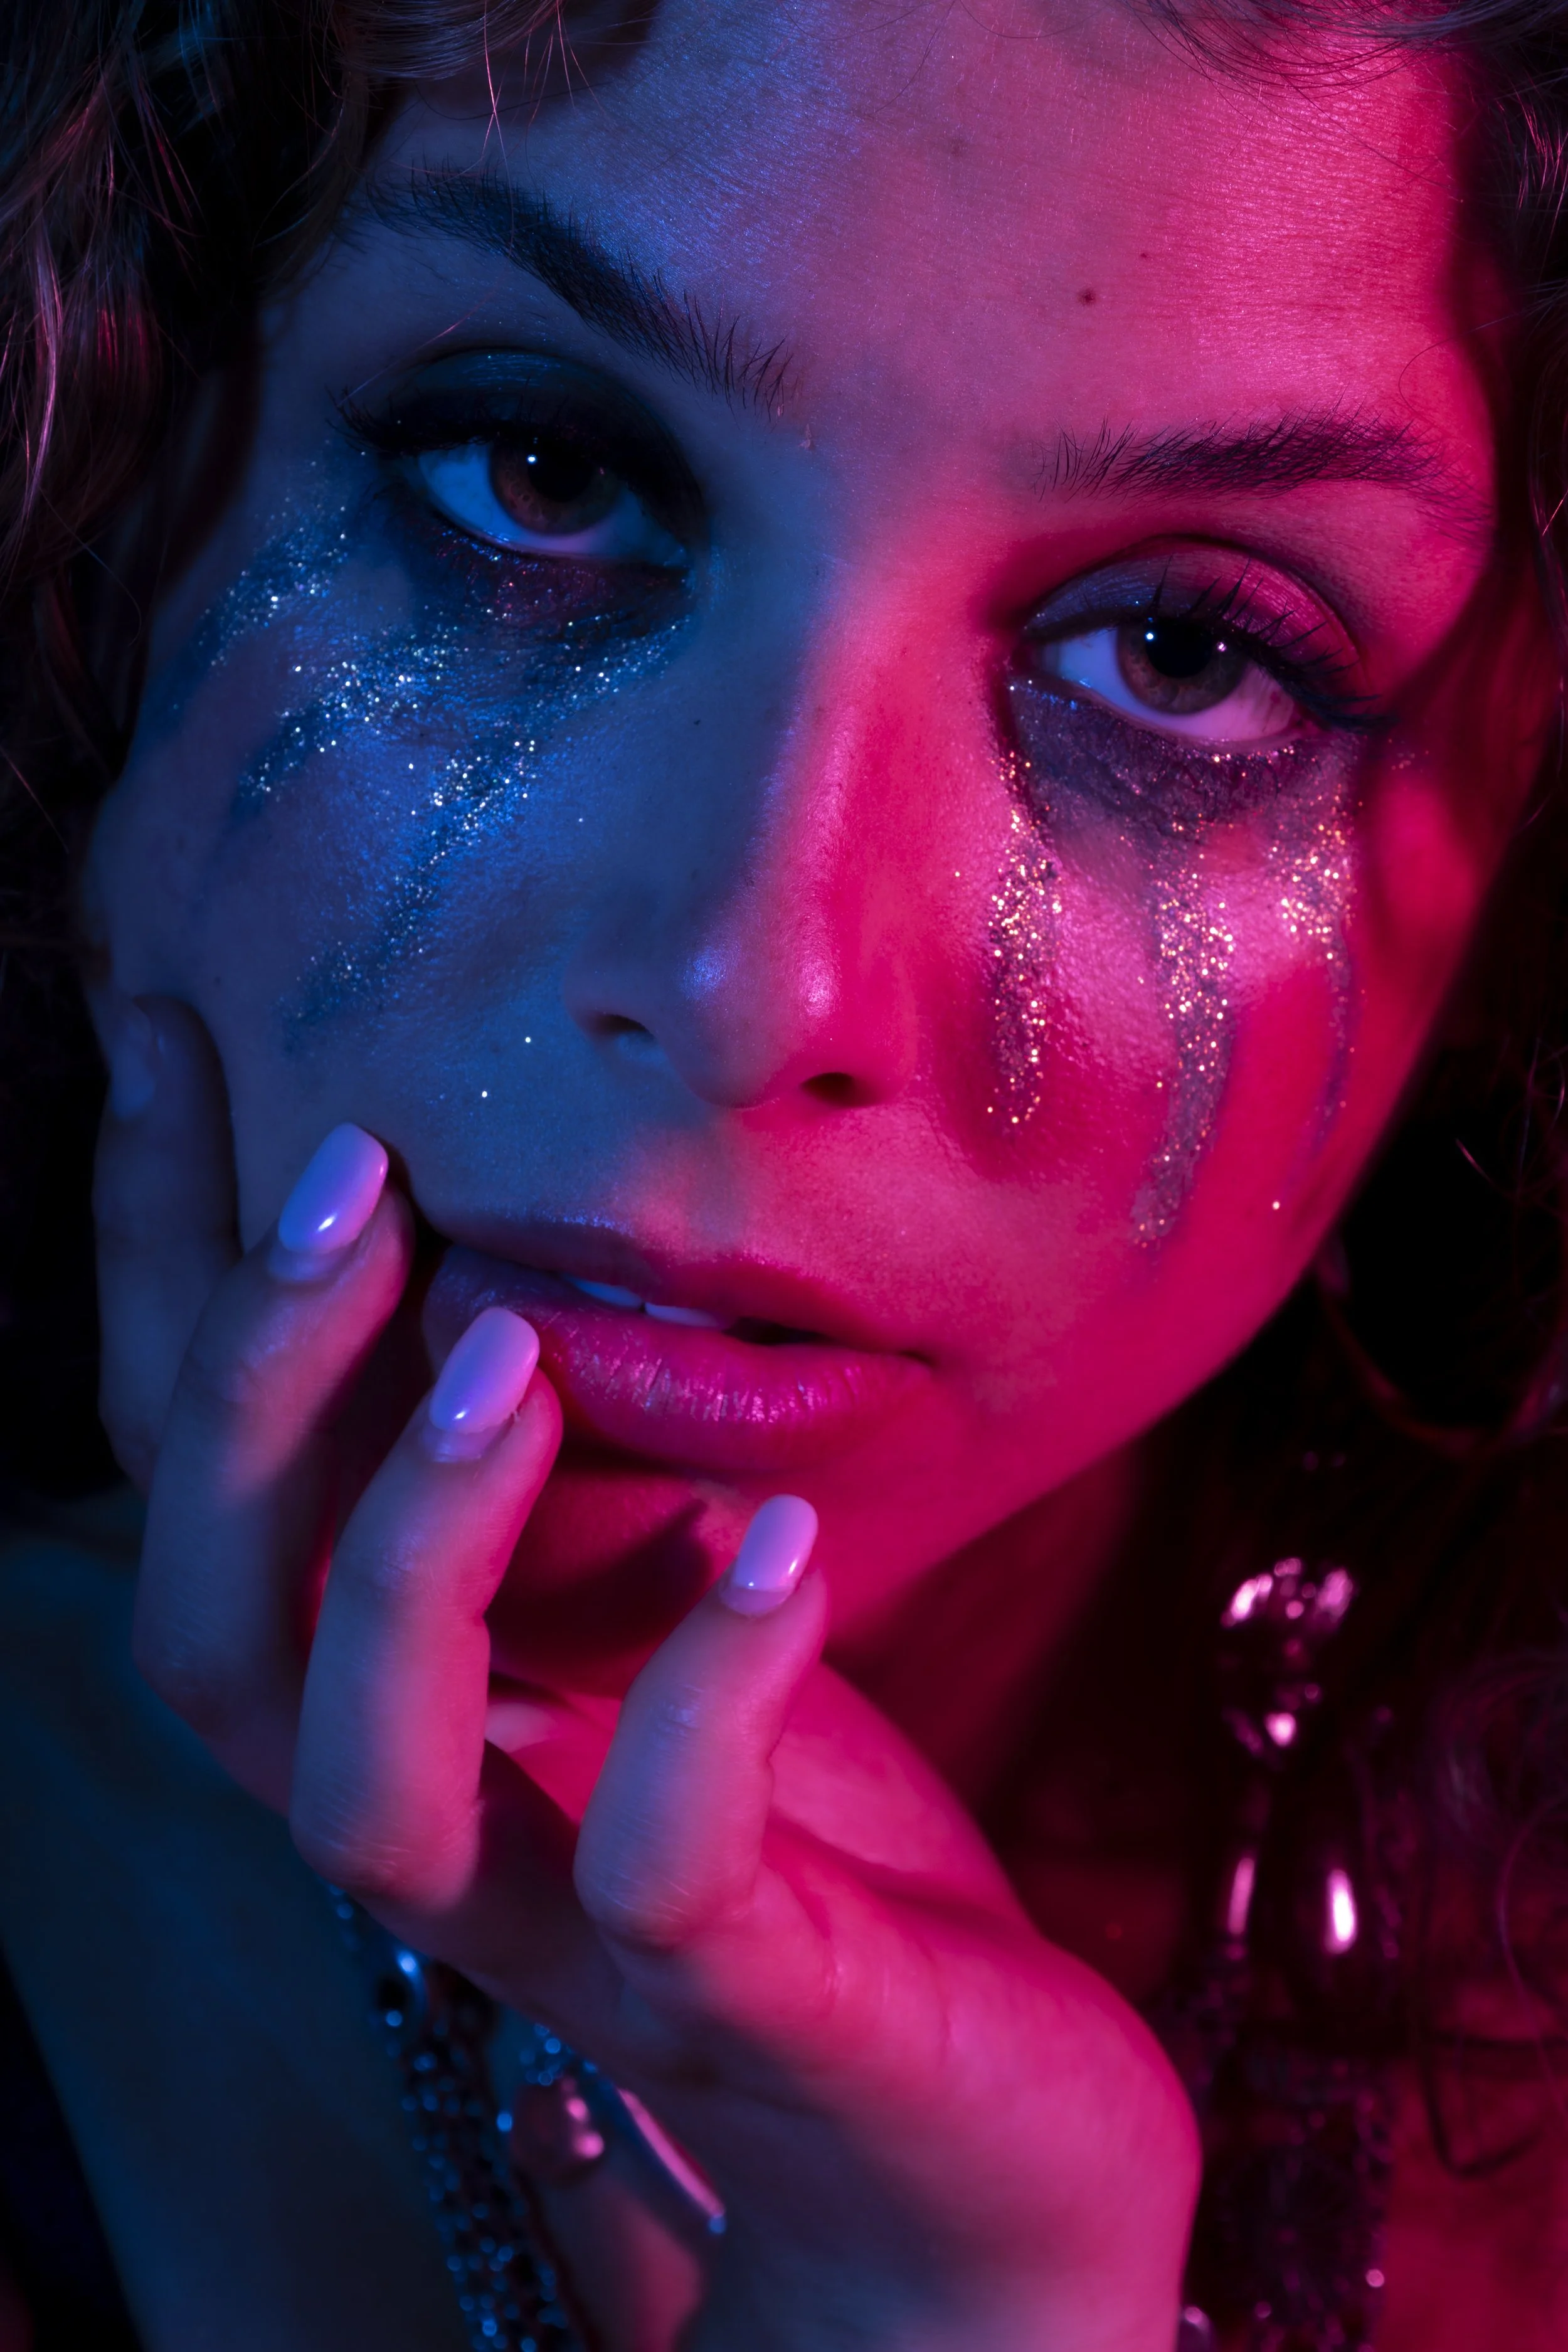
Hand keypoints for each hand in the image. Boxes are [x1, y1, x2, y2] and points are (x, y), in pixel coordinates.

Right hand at [95, 997, 1198, 2351]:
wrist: (968, 2144)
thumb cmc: (810, 1838)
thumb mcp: (673, 1616)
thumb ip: (579, 1473)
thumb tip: (516, 1219)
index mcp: (403, 1700)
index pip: (212, 1488)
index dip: (166, 1274)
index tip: (175, 1043)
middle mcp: (432, 1816)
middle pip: (220, 1631)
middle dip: (249, 1395)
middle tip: (345, 1175)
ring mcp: (560, 1929)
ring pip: (365, 1773)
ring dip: (410, 1542)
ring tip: (506, 1343)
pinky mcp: (733, 1998)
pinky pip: (664, 1861)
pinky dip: (707, 1688)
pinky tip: (774, 1537)